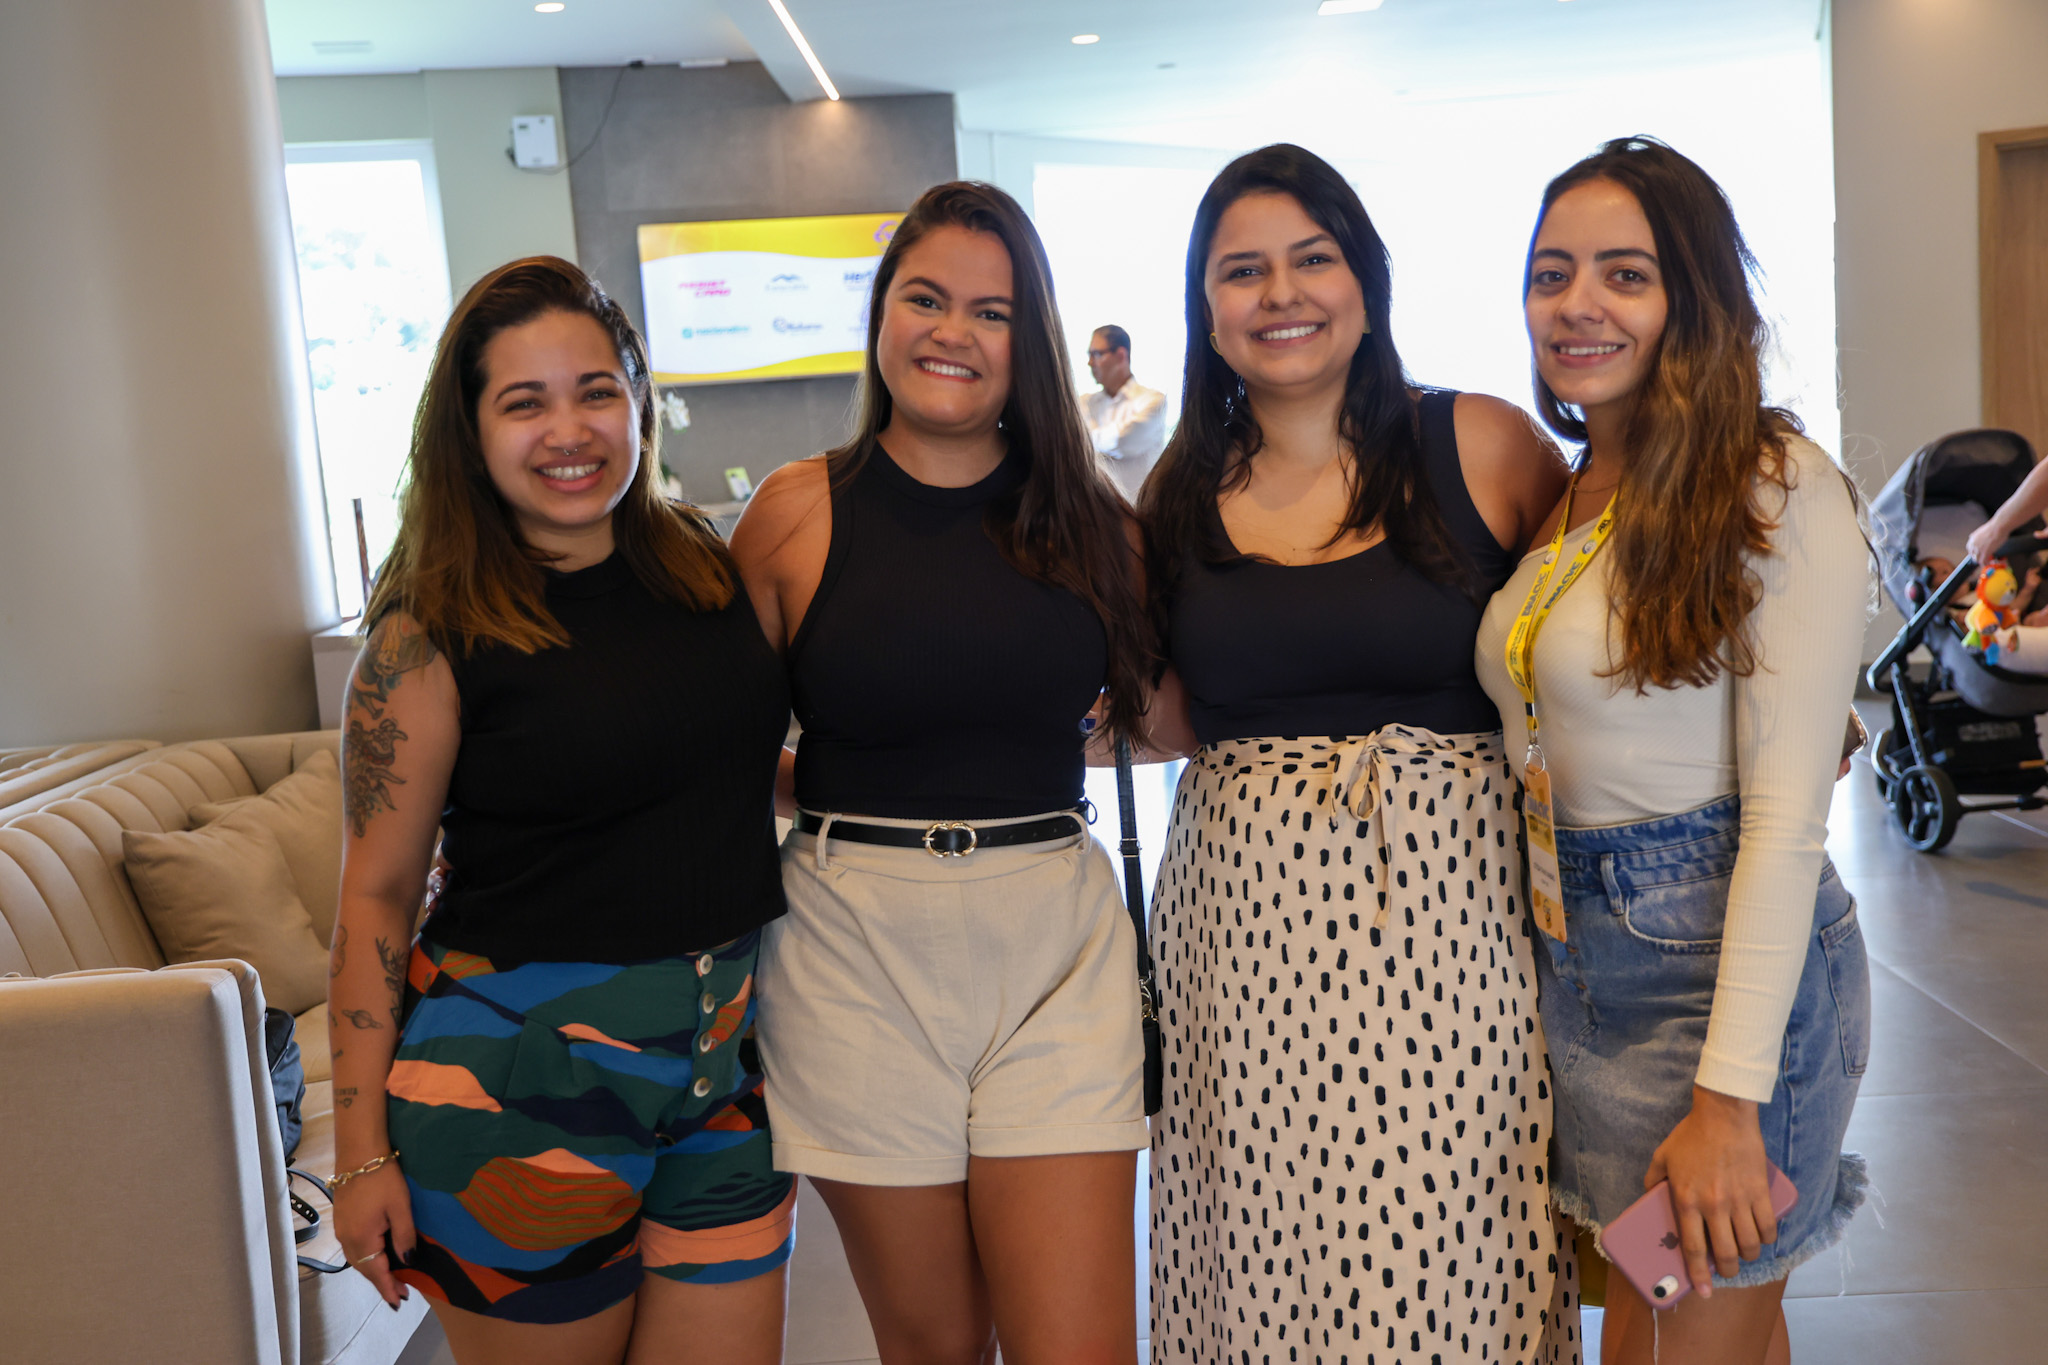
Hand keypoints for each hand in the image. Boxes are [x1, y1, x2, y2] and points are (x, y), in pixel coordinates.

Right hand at [333, 1162, 416, 1307]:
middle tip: (401, 1292)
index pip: (376, 1271)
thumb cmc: (382, 1178)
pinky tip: (378, 1256)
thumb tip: (408, 1260)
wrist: (358, 1153)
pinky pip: (354, 1248)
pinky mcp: (342, 1220)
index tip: (399, 1301)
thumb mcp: (401, 1207)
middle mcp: (347, 1238)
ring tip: (392, 1277)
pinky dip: (367, 1258)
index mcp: (362, 1238)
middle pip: (364, 1269)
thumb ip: (404, 1236)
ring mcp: (342, 1229)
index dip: (388, 1287)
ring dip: (374, 1270)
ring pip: (358, 1260)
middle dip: (382, 1282)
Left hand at [1642, 1086, 1775, 1297]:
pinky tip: (1761, 1237)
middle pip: (1726, 1253)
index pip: (1693, 1248)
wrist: (1723, 1114)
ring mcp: (1739, 1200)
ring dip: (1748, 1256)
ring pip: (1749, 1245)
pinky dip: (1766, 1238)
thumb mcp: (1662, 1156)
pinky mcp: (1760, 1192)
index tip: (1704, 1291)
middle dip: (1728, 1270)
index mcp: (1686, 1200)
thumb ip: (1652, 1180)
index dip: (1698, 1274)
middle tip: (1728, 1270)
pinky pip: (1768, 1227)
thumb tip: (1648, 1198)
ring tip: (1744, 1254)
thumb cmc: (1691, 1135)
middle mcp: (1713, 1206)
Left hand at [1967, 518, 2047, 564]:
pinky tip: (1989, 563)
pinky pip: (1983, 561)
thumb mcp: (1981, 531)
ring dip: (1982, 561)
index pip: (1969, 549)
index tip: (1978, 554)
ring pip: (1978, 559)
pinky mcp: (1985, 552)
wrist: (1999, 526)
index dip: (1974, 553)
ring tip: (1987, 562)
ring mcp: (1978, 549)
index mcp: (1972, 539)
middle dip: (1978, 558)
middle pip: (1973, 555)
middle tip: (1983, 559)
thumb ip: (1978, 536)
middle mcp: (1973, 544)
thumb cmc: (1994, 527)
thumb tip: (1977, 538)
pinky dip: (1985, 564)